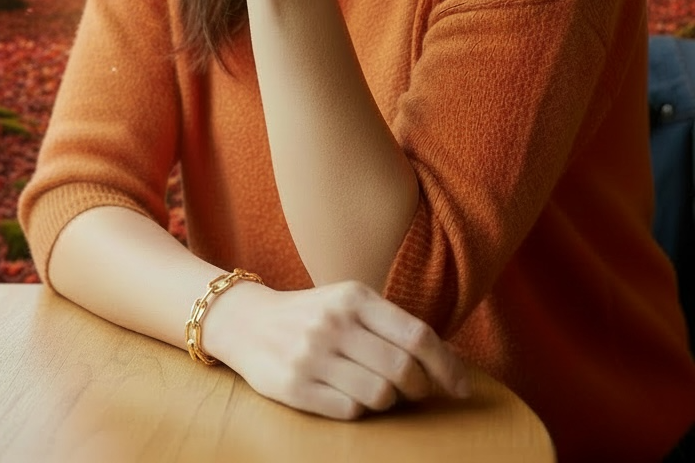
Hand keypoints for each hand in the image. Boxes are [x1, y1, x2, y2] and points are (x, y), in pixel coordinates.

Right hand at [203, 278, 470, 420]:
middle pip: (404, 370)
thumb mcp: (349, 302)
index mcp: (354, 297)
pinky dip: (360, 409)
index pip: (417, 335)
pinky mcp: (295, 387)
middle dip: (421, 388)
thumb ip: (391, 324)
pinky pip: (351, 411)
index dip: (447, 366)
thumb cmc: (313, 315)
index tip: (461, 387)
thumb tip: (450, 361)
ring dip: (390, 401)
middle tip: (417, 391)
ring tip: (379, 391)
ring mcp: (313, 355)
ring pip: (381, 395)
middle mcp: (335, 323)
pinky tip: (349, 395)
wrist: (248, 323)